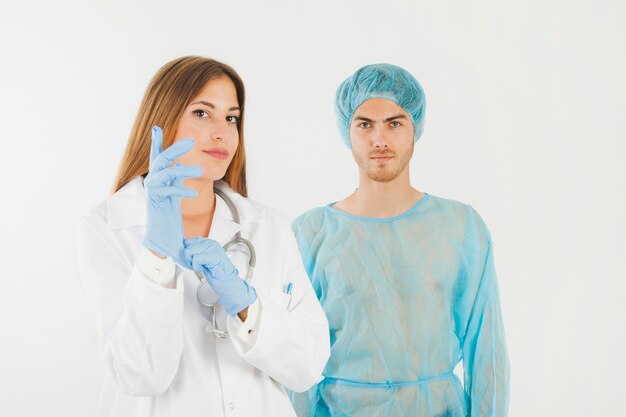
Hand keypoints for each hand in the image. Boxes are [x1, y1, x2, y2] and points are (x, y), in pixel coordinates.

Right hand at [143, 126, 201, 267]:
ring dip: (181, 168)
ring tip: (199, 169)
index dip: (157, 143)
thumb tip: (194, 169)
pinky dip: (180, 189)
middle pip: (162, 159)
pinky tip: (192, 192)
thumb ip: (181, 184)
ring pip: (164, 172)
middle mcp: (155, 185)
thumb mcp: (177, 197)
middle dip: (175, 148)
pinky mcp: (155, 205)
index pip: (158, 159)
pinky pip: (167, 192)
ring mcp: (154, 194)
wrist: (162, 244)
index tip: (158, 127)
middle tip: (190, 140)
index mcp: (160, 182)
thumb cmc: (170, 222)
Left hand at [184, 237, 256, 315]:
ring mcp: (213, 248)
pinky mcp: (213, 255)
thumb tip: (182, 251)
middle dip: (189, 259)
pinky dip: (197, 267)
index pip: (188, 241)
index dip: (186, 252)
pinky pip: (196, 259)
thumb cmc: (217, 274)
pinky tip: (204, 269)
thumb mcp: (204, 260)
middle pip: (187, 246)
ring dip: (193, 263)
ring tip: (203, 266)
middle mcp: (211, 243)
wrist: (229, 283)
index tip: (191, 260)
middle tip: (199, 265)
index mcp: (208, 242)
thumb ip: (195, 253)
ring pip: (190, 251)